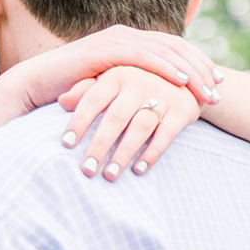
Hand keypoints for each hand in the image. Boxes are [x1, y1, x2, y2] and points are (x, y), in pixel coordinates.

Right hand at [0, 24, 219, 127]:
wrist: (36, 85)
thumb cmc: (70, 92)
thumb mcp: (108, 88)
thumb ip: (129, 86)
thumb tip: (153, 101)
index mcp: (129, 42)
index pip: (173, 49)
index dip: (198, 64)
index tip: (218, 83)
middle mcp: (125, 35)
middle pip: (175, 47)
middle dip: (201, 68)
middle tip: (220, 88)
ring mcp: (116, 39)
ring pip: (165, 51)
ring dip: (190, 71)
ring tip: (208, 90)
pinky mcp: (106, 49)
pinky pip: (144, 56)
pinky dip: (166, 67)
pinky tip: (181, 81)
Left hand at [58, 66, 203, 179]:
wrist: (187, 74)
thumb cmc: (137, 81)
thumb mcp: (112, 79)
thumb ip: (86, 89)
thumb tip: (62, 101)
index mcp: (117, 74)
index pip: (93, 99)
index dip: (79, 122)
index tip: (66, 145)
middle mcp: (139, 83)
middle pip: (115, 117)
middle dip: (100, 145)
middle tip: (87, 169)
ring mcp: (163, 95)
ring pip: (140, 127)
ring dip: (124, 153)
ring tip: (110, 175)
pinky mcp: (182, 110)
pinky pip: (166, 134)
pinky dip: (152, 152)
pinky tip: (138, 169)